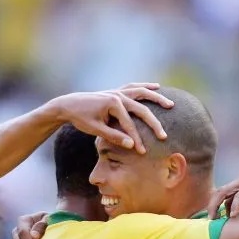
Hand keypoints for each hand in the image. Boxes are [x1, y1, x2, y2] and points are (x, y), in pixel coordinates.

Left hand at [51, 85, 173, 154]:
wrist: (68, 105)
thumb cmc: (80, 118)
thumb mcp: (96, 130)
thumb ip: (114, 137)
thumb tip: (131, 146)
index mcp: (113, 103)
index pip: (129, 124)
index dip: (136, 139)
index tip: (143, 152)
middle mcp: (118, 95)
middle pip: (141, 110)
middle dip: (153, 124)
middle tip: (163, 136)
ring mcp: (118, 91)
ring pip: (142, 93)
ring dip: (156, 97)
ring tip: (170, 104)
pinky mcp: (116, 91)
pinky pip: (134, 87)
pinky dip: (145, 87)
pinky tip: (155, 86)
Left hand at [207, 155, 238, 217]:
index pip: (224, 197)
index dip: (217, 208)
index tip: (215, 222)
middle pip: (219, 193)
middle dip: (212, 207)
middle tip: (210, 222)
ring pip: (225, 192)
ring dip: (217, 206)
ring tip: (216, 220)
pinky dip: (236, 204)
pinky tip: (234, 215)